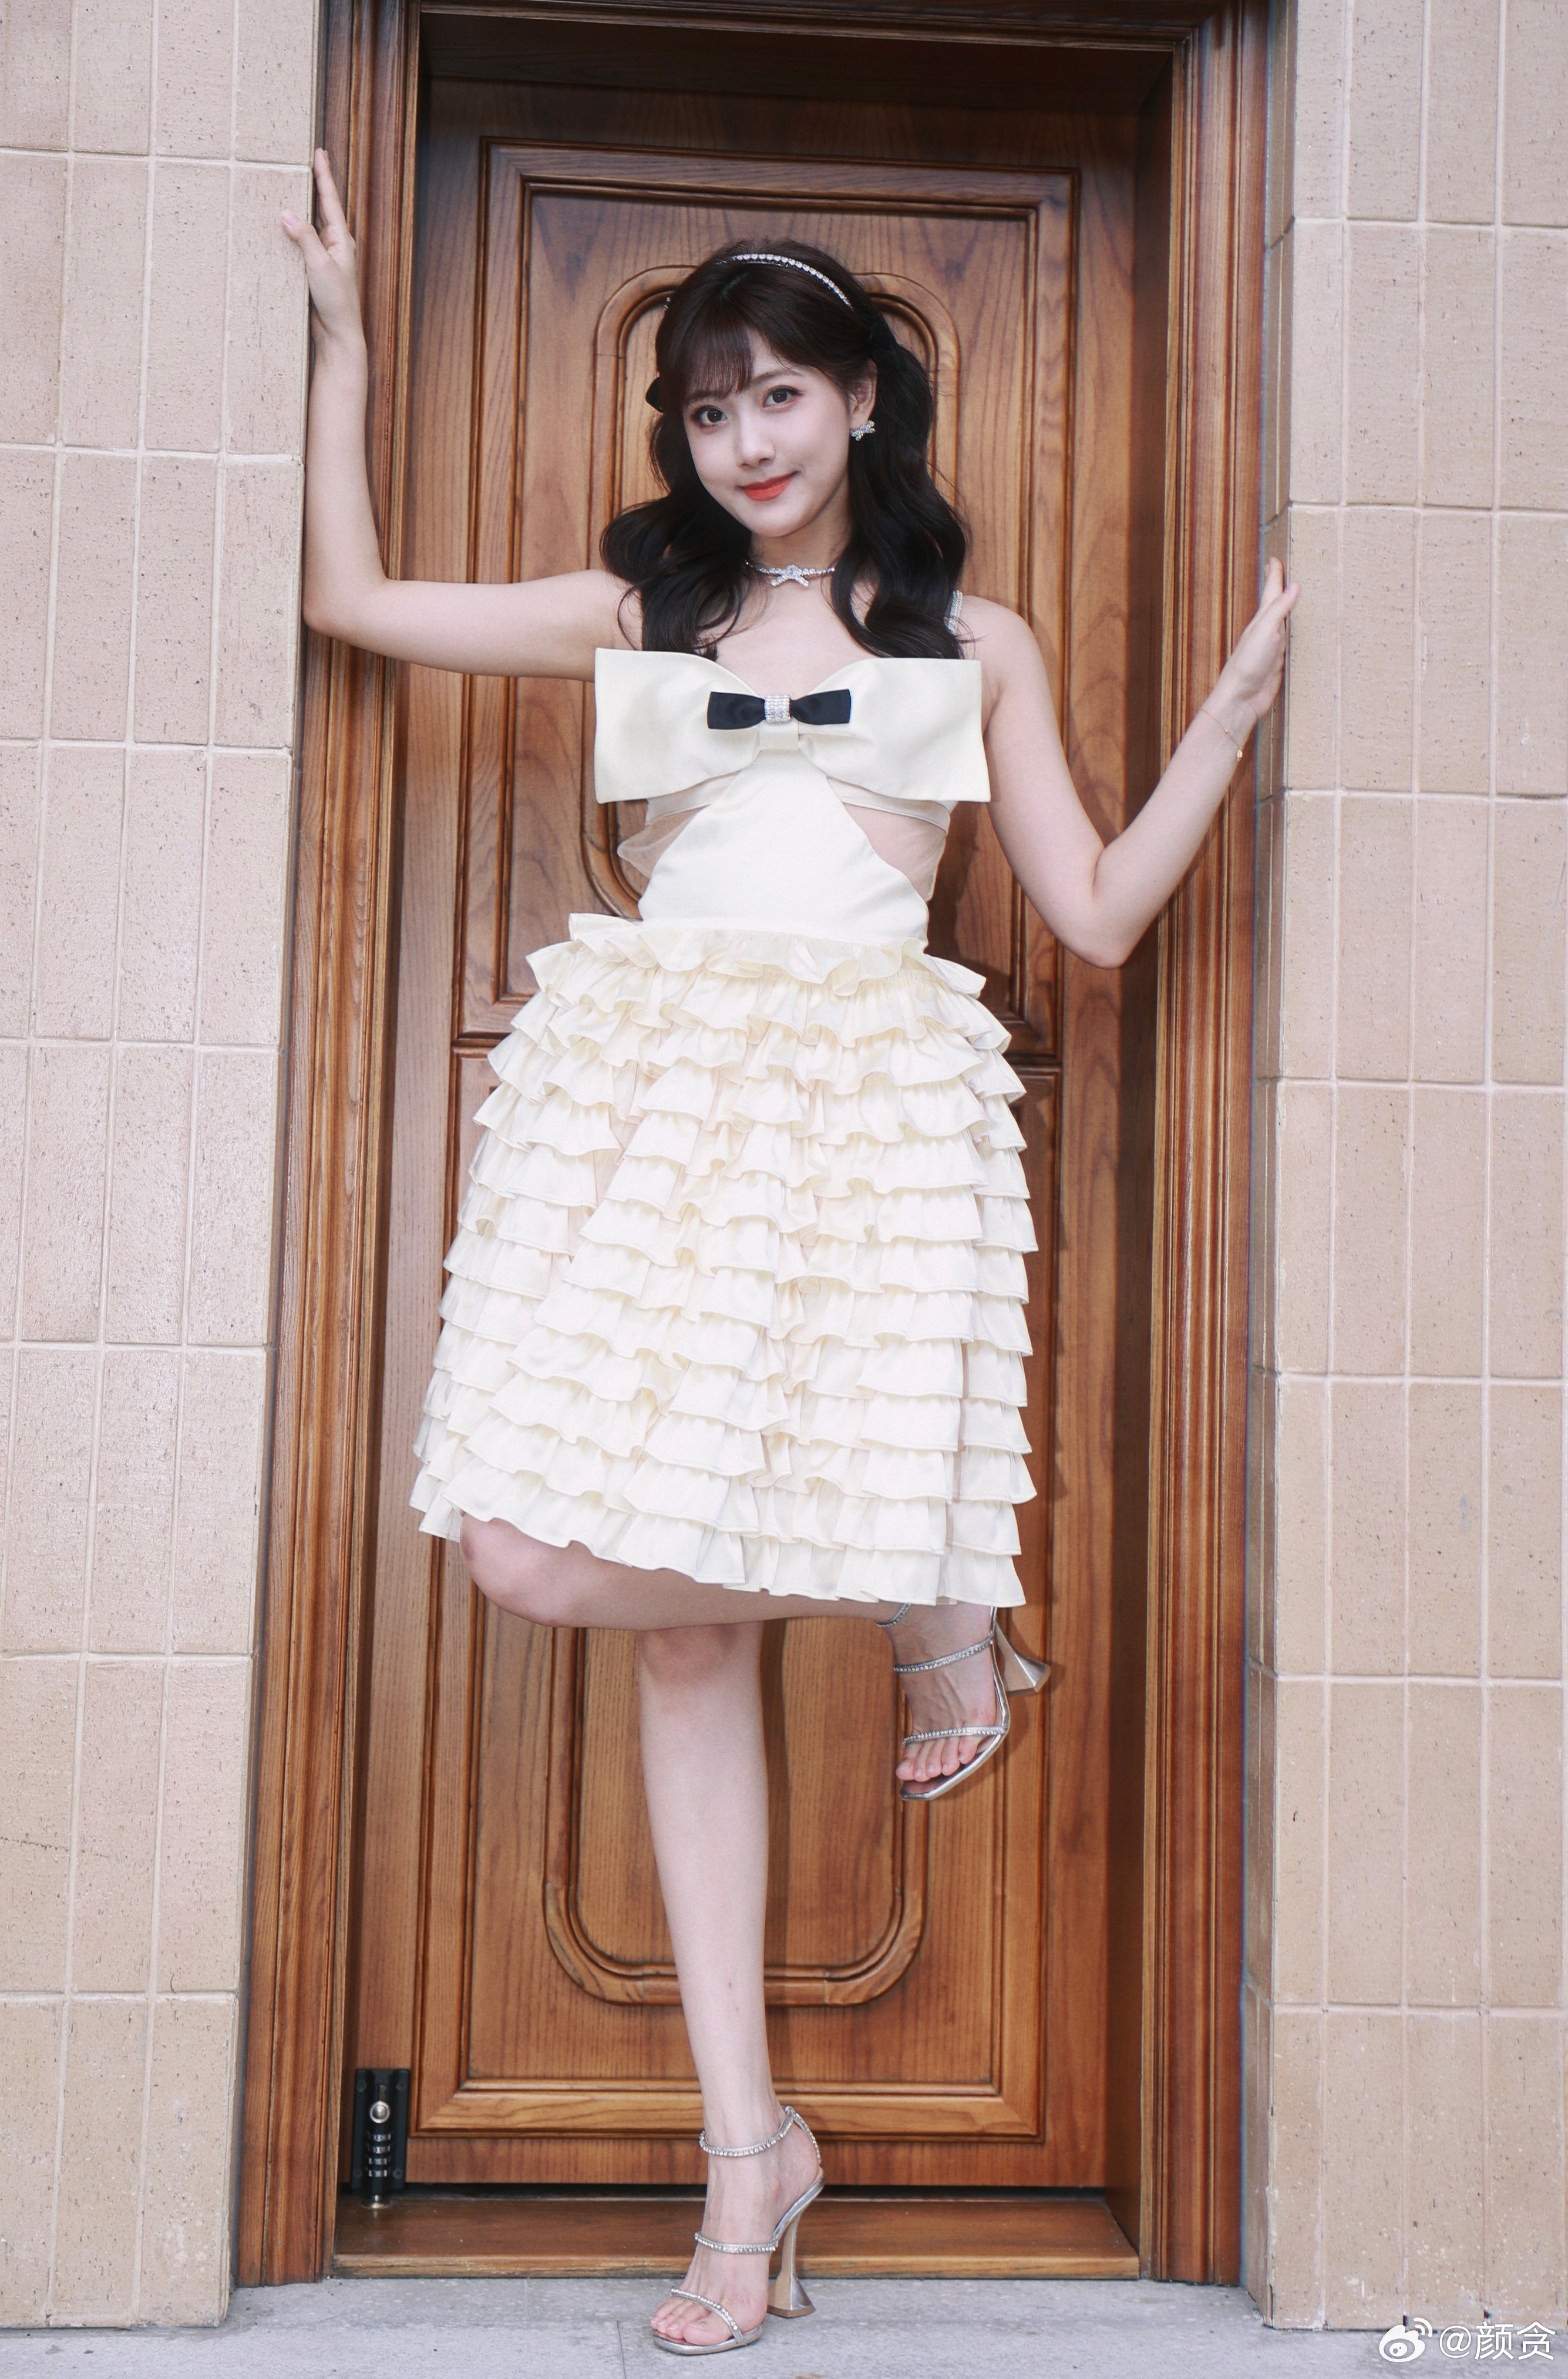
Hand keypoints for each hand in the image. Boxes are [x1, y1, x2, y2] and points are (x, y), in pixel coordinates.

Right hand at [283, 150, 364, 351]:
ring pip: (309, 224)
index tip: (318, 152)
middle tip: (304, 159)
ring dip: (300, 206)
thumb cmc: (336, 303)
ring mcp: (323, 257)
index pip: (329, 200)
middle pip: (320, 207)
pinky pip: (299, 243)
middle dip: (313, 184)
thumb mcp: (319, 266)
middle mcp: (334, 245)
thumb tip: (286, 213)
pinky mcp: (311, 270)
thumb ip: (304, 238)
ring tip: (289, 183)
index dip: (323, 175)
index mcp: (341, 239)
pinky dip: (290, 230)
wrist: (337, 335)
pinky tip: (279, 224)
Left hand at [1207, 556, 1299, 738]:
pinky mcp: (1279, 665)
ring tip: (1297, 599)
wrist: (1242, 699)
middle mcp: (1267, 632)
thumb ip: (1279, 608)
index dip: (1274, 575)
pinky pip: (1290, 645)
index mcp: (1262, 620)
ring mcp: (1273, 649)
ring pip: (1284, 624)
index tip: (1275, 558)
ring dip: (1289, 611)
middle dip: (1282, 589)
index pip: (1271, 592)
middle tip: (1285, 573)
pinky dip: (1295, 635)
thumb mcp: (1265, 630)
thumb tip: (1294, 586)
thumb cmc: (1247, 664)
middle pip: (1277, 605)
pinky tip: (1298, 636)